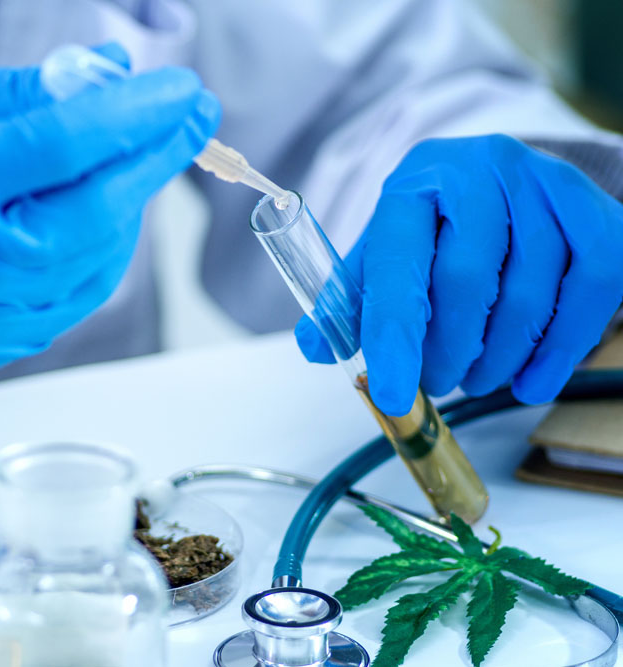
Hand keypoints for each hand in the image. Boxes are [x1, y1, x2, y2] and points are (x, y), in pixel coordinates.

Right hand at [0, 50, 219, 369]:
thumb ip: (12, 94)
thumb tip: (103, 77)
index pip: (56, 151)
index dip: (130, 116)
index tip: (180, 89)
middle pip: (93, 215)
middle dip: (154, 159)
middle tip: (194, 115)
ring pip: (94, 263)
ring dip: (129, 204)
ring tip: (137, 154)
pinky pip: (72, 298)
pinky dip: (100, 250)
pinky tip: (102, 210)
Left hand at [296, 134, 622, 414]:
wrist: (512, 184)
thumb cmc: (439, 227)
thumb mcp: (387, 250)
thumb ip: (351, 297)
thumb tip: (314, 347)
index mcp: (414, 180)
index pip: (397, 265)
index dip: (393, 337)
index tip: (393, 394)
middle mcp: (481, 169)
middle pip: (465, 280)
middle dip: (448, 352)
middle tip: (437, 384)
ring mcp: (546, 184)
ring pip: (529, 293)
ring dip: (500, 358)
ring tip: (476, 379)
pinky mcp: (598, 211)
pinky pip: (592, 291)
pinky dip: (560, 350)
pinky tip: (530, 381)